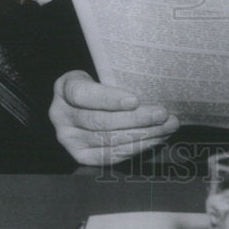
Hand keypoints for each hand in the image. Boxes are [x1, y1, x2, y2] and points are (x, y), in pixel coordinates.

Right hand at [49, 70, 178, 164]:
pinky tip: (155, 139)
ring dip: (143, 135)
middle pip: (100, 122)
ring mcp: (69, 139)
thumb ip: (115, 78)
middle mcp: (61, 116)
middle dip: (137, 119)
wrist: (81, 104)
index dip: (109, 99)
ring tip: (167, 127)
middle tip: (163, 114)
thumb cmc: (98, 83)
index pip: (84, 94)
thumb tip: (153, 83)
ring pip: (108, 141)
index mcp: (65, 88)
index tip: (136, 100)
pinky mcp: (81, 156)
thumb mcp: (99, 72)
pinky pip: (111, 156)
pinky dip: (136, 148)